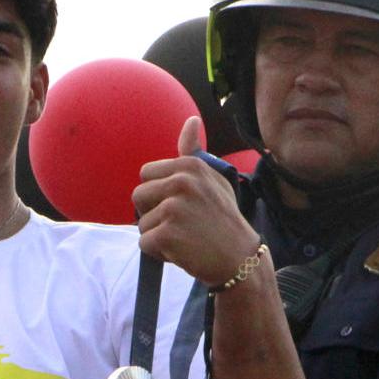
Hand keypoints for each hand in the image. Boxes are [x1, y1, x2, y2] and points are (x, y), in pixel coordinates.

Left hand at [131, 117, 260, 284]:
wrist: (240, 259)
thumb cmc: (223, 219)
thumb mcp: (213, 179)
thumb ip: (194, 153)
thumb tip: (191, 120)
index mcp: (189, 165)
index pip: (146, 174)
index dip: (159, 194)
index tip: (182, 205)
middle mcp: (181, 181)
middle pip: (138, 196)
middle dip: (153, 214)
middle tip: (182, 224)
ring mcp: (174, 207)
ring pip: (141, 223)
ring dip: (158, 235)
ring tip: (185, 238)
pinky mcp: (167, 233)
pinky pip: (144, 243)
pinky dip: (159, 252)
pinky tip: (183, 252)